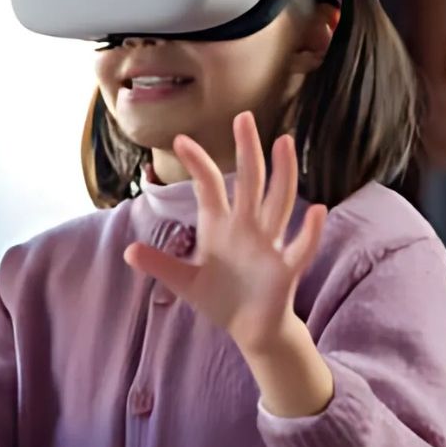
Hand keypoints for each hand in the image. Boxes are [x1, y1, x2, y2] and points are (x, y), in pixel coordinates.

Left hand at [123, 111, 327, 358]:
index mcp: (221, 225)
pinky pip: (299, 247)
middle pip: (250, 181)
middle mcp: (247, 226)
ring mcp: (268, 244)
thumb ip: (161, 265)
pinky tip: (317, 210)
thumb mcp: (184, 282)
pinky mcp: (285, 268)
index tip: (179, 140)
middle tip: (244, 117)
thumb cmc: (220, 298)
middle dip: (247, 150)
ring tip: (285, 143)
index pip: (210, 186)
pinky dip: (309, 231)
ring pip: (279, 201)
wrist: (249, 329)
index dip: (197, 164)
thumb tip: (128, 251)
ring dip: (283, 173)